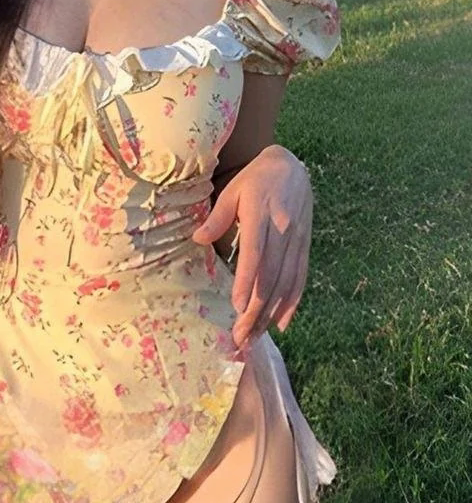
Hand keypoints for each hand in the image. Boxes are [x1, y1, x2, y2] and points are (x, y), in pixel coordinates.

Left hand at [192, 145, 312, 352]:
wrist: (292, 166)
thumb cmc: (256, 179)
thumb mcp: (233, 190)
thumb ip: (217, 217)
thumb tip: (197, 239)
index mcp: (261, 214)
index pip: (254, 252)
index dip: (247, 280)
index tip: (237, 306)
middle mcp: (282, 230)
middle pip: (271, 275)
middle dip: (256, 310)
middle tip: (241, 337)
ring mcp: (297, 240)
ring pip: (286, 282)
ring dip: (271, 313)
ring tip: (254, 336)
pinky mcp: (306, 246)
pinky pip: (300, 278)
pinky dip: (292, 303)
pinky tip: (282, 324)